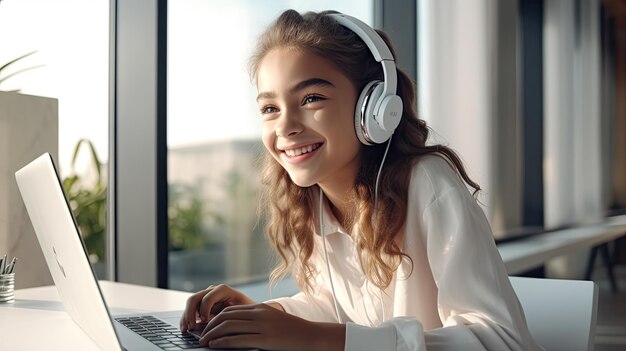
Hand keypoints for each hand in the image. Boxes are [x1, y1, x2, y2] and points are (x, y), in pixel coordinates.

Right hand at [179, 284, 254, 331]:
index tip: (204, 321)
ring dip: (186, 316)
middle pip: (195, 298)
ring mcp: (207, 296)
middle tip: (190, 327)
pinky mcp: (203, 304)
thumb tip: (214, 327)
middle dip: (190, 313)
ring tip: (185, 329)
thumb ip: (228, 317)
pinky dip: (187, 318)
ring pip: (191, 303)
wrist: (251, 312)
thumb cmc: (248, 312)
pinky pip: (192, 309)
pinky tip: (185, 328)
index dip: (204, 309)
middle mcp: (213, 291)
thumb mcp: (241, 313)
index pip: (208, 297)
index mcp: (224, 290)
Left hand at [199, 303, 344, 350]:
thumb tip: (237, 328)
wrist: (312, 336)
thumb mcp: (273, 321)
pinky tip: (214, 346)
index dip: (214, 319)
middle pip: (226, 317)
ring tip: (203, 342)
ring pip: (229, 327)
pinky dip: (222, 342)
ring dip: (212, 335)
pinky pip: (238, 340)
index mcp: (260, 309)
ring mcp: (262, 326)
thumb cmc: (292, 332)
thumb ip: (257, 321)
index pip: (229, 310)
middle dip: (209, 327)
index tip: (205, 327)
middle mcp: (259, 314)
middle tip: (199, 336)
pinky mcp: (265, 339)